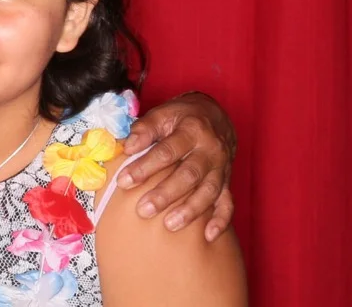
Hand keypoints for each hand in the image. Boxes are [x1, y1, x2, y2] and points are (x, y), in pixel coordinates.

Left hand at [118, 91, 236, 241]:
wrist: (215, 116)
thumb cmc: (182, 116)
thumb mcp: (163, 113)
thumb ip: (144, 129)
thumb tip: (128, 146)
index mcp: (192, 130)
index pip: (166, 151)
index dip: (144, 166)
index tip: (123, 181)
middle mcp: (210, 150)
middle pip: (188, 175)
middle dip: (165, 194)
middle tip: (143, 210)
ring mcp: (221, 167)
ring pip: (208, 191)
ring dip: (190, 211)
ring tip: (169, 225)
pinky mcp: (227, 181)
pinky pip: (228, 203)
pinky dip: (220, 220)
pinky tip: (208, 236)